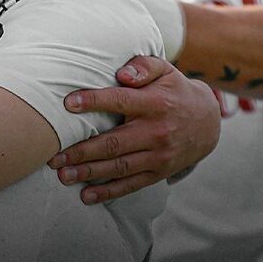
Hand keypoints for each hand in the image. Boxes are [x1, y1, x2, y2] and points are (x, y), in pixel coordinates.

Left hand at [48, 56, 219, 203]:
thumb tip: (122, 73)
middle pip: (114, 142)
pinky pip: (132, 184)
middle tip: (54, 155)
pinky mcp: (159, 172)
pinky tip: (86, 195)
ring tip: (63, 175)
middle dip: (82, 150)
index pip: (120, 101)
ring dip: (89, 172)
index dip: (94, 102)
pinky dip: (109, 191)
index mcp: (155, 103)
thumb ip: (144, 66)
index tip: (68, 104)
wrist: (208, 123)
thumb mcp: (165, 70)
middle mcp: (157, 131)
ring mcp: (158, 155)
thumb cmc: (175, 90)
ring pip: (119, 166)